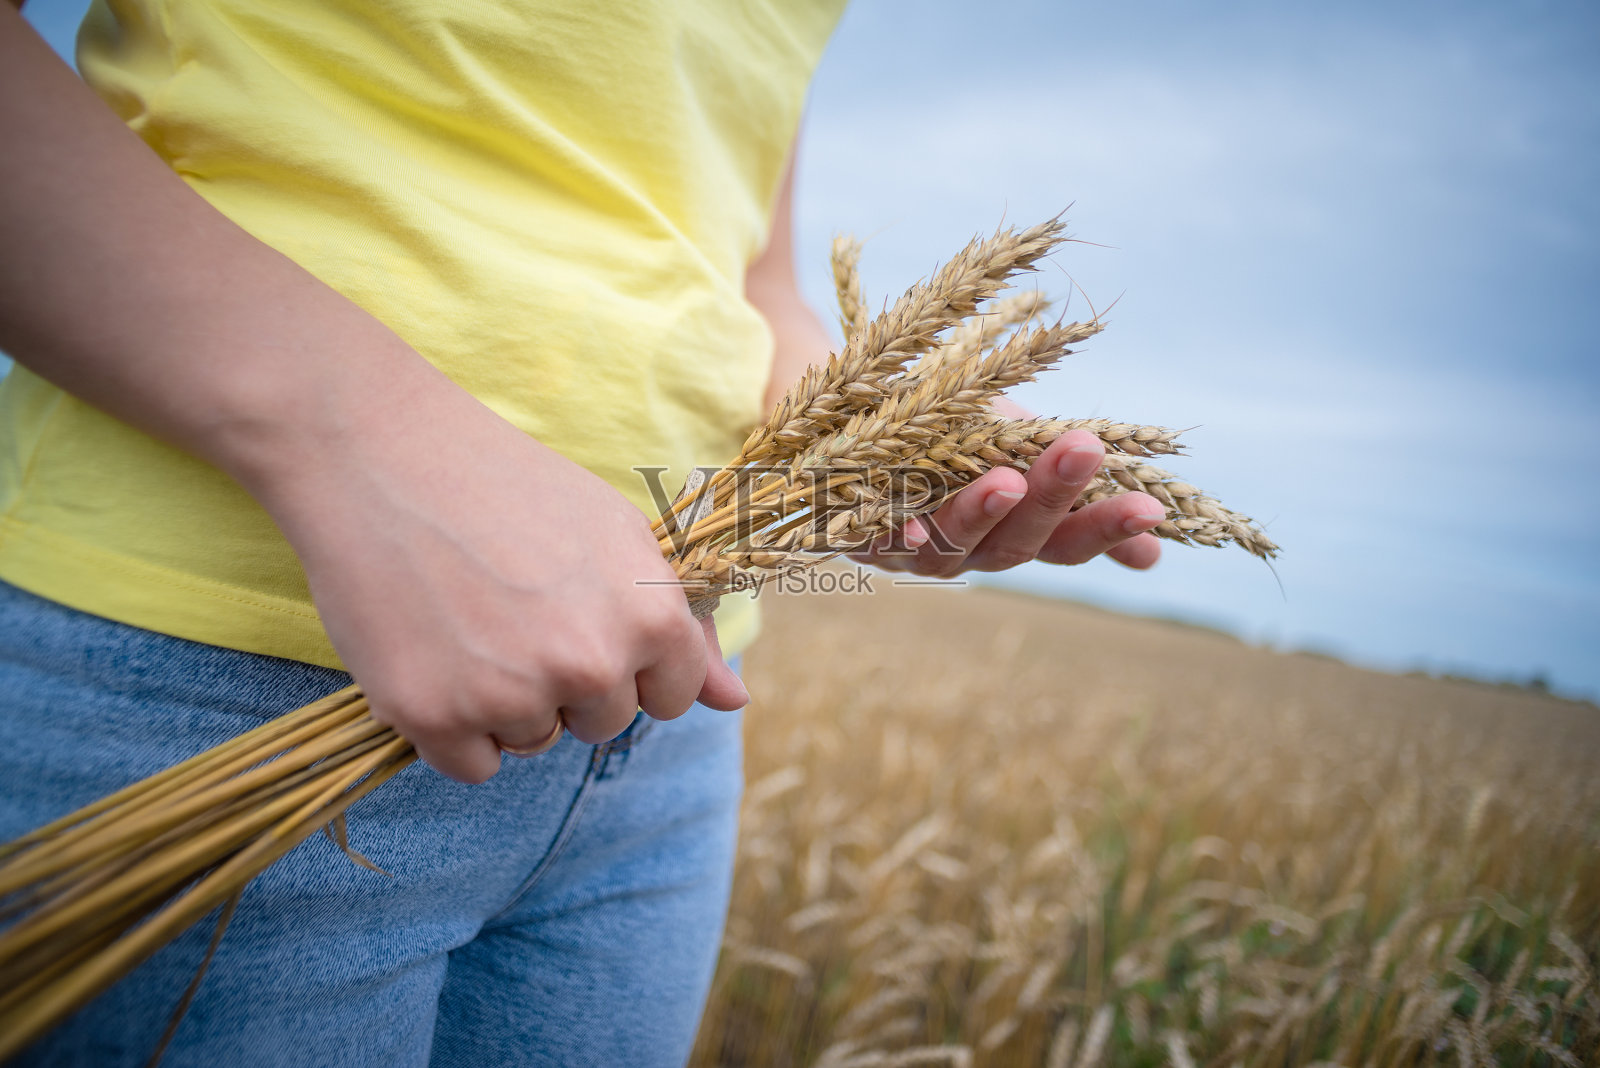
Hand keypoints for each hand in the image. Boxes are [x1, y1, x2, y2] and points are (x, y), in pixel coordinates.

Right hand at [253, 373, 747, 784]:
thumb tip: (738, 704)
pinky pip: (473, 767)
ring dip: (508, 705)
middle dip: (568, 686)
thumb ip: (685, 631)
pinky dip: (454, 729)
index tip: (587, 622)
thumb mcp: (619, 539)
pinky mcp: (434, 716)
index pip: (668, 698)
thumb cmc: (512, 489)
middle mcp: (590, 663)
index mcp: (649, 618)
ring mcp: (511, 694)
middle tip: (518, 612)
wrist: (385, 456)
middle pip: (601, 726)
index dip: (629, 663)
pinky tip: (438, 656)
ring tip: (472, 621)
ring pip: (535, 744)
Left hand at [852, 424, 1164, 578]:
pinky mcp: (843, 532)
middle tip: (1085, 451)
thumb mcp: (1018, 447)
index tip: (1153, 505)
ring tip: (1007, 478)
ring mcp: (902, 550)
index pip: (1065, 545)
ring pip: (947, 543)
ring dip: (977, 512)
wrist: (846, 399)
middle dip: (1050, 498)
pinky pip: (870, 538)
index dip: (1106, 529)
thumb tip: (1156, 552)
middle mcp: (959, 554)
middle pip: (1013, 544)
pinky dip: (892, 534)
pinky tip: (914, 528)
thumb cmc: (944, 425)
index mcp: (1007, 535)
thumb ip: (1073, 494)